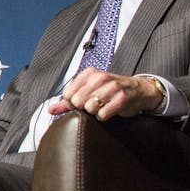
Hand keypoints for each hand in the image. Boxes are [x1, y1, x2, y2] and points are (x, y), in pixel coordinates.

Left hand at [48, 69, 162, 121]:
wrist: (138, 90)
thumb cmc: (110, 91)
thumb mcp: (88, 90)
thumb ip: (67, 101)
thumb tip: (51, 110)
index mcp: (89, 74)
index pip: (67, 94)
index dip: (72, 103)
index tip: (82, 102)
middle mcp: (100, 78)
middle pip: (77, 102)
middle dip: (83, 108)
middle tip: (94, 105)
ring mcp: (112, 87)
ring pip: (89, 108)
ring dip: (95, 112)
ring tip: (103, 106)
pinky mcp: (121, 98)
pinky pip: (102, 115)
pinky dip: (104, 116)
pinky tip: (110, 110)